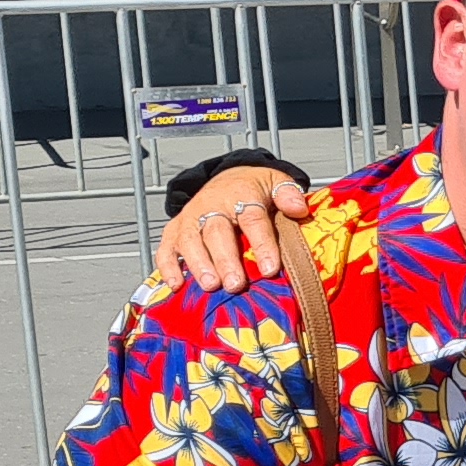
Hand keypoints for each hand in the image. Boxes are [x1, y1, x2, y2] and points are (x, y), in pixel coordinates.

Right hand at [159, 165, 312, 292]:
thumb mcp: (275, 182)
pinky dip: (168, 266)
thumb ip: (288, 193)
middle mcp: (212, 206)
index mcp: (241, 195)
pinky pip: (166, 247)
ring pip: (190, 240)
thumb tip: (298, 208)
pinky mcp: (175, 230)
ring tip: (210, 286)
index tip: (270, 269)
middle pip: (217, 232)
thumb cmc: (254, 189)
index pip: (253, 219)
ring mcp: (190, 218)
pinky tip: (176, 284)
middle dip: (225, 260)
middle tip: (235, 284)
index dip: (262, 244)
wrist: (227, 179)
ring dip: (198, 264)